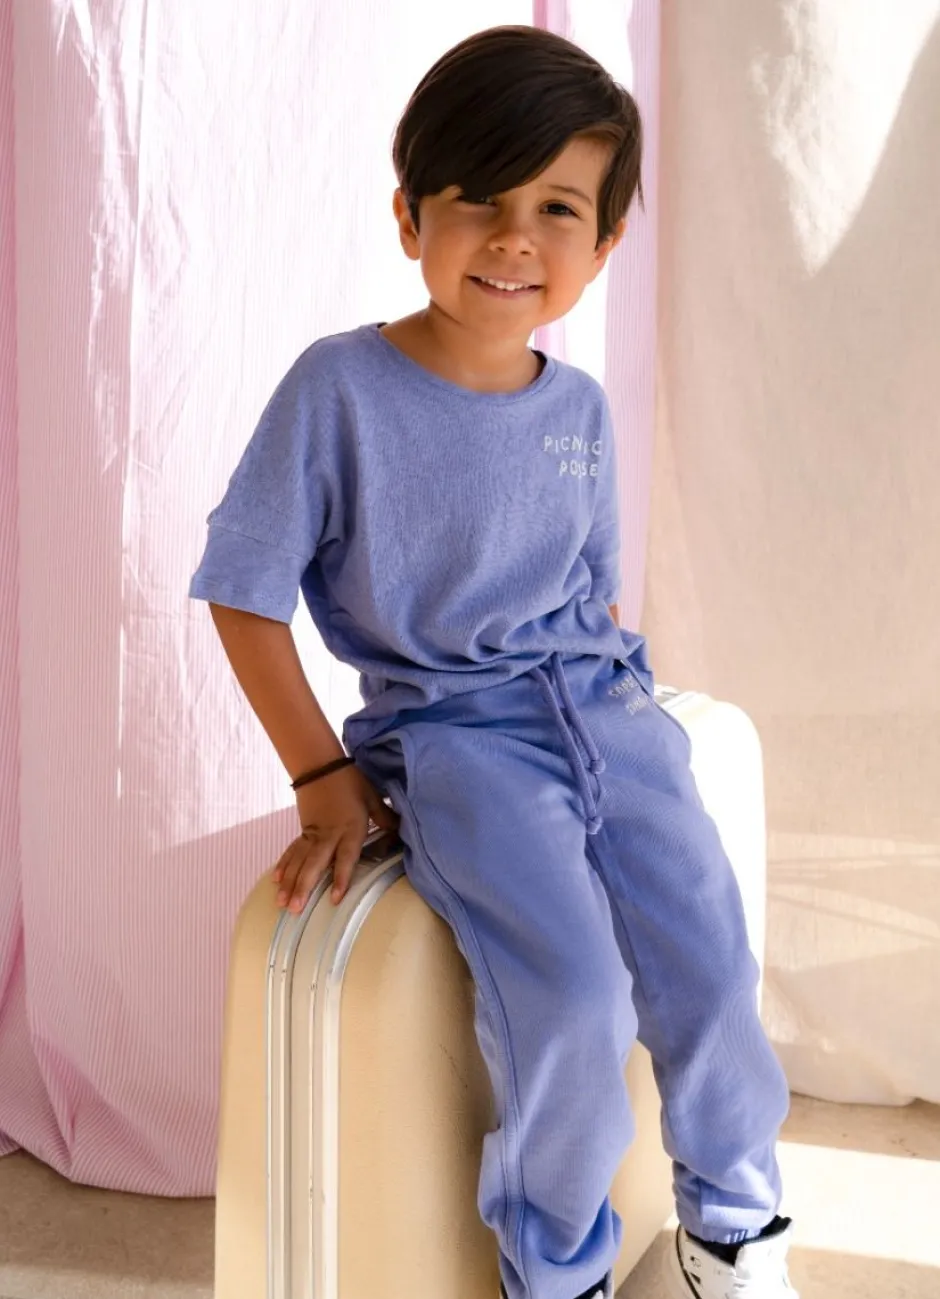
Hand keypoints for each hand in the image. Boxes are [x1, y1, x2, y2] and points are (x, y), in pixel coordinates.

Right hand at [272, 765, 399, 910]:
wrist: (321, 765)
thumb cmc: (350, 781)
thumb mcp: (372, 798)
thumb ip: (385, 818)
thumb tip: (402, 831)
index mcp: (349, 828)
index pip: (345, 858)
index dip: (341, 878)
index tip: (334, 899)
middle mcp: (328, 835)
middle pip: (314, 865)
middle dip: (303, 888)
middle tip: (294, 909)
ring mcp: (312, 833)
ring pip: (299, 862)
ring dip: (289, 883)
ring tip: (281, 903)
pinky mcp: (303, 830)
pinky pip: (292, 851)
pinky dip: (283, 865)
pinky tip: (275, 880)